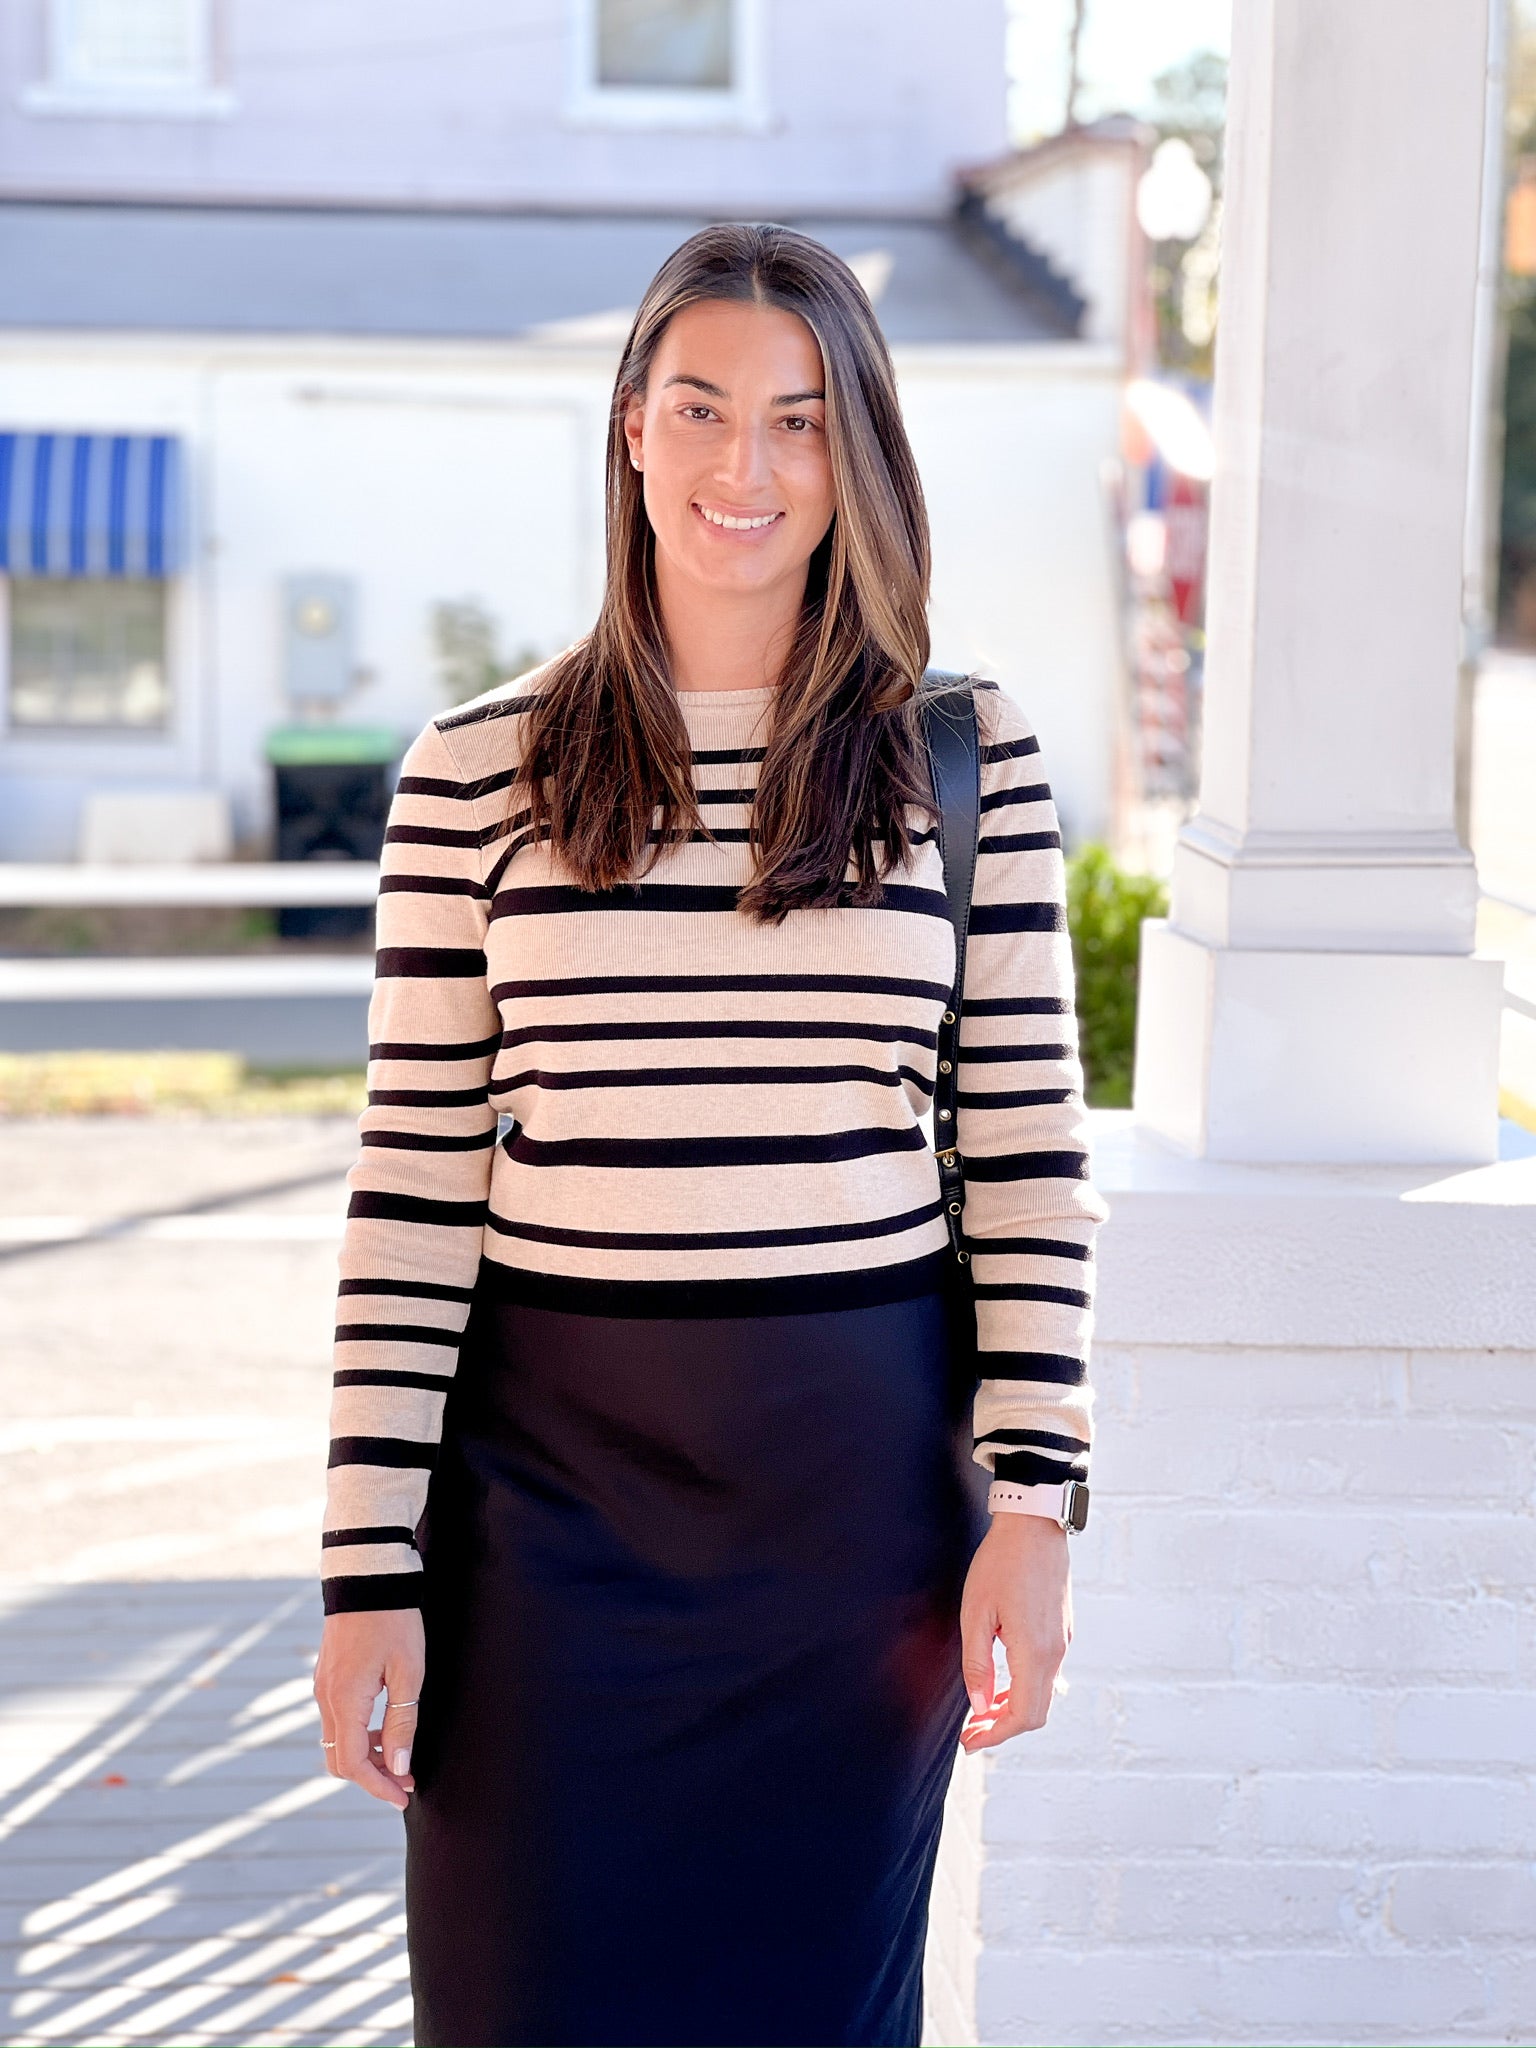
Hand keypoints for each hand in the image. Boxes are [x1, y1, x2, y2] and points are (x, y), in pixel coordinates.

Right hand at [313, 1607, 425, 1808]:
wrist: (367, 1575)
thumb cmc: (393, 1620)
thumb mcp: (408, 1672)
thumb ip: (402, 1721)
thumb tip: (400, 1767)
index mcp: (344, 1700)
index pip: (354, 1764)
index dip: (379, 1786)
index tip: (404, 1797)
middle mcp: (326, 1698)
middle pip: (340, 1759)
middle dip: (373, 1777)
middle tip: (407, 1781)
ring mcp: (323, 1687)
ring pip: (339, 1740)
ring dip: (368, 1756)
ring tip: (403, 1757)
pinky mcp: (328, 1677)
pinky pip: (339, 1720)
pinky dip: (360, 1735)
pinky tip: (387, 1728)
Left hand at [958, 1511, 1071, 1751]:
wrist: (1035, 1524)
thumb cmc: (1000, 1564)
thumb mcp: (976, 1613)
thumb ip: (978, 1665)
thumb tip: (980, 1707)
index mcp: (1035, 1651)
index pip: (1023, 1716)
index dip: (995, 1735)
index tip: (969, 1742)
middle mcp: (1056, 1651)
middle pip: (1036, 1712)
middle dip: (1003, 1727)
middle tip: (971, 1729)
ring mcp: (1064, 1640)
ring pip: (1043, 1693)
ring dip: (1013, 1707)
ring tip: (981, 1708)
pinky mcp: (1064, 1629)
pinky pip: (1047, 1672)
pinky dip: (1025, 1687)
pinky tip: (1002, 1681)